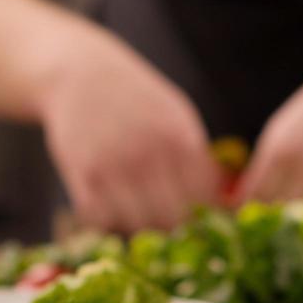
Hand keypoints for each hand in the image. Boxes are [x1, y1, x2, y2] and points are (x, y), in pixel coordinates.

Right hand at [37, 35, 219, 231]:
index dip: (202, 216)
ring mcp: (114, 168)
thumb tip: (222, 200)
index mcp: (178, 139)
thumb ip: (197, 155)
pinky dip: (108, 220)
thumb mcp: (177, 114)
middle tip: (167, 224)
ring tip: (138, 213)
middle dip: (173, 228)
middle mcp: (148, 155)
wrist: (80, 74)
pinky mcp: (83, 176)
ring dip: (140, 227)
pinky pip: (103, 220)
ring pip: (137, 226)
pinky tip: (111, 205)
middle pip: (171, 220)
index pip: (202, 200)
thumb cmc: (136, 98)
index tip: (196, 219)